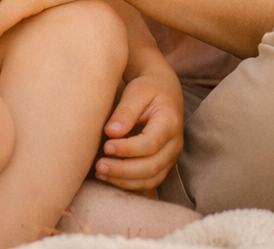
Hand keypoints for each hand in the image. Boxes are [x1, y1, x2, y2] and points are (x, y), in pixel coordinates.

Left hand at [95, 67, 183, 191]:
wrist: (164, 92)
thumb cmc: (147, 89)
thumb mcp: (136, 91)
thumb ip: (125, 111)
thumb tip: (111, 132)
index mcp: (170, 122)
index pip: (150, 143)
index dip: (127, 149)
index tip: (106, 147)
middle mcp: (175, 143)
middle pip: (151, 166)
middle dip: (123, 170)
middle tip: (99, 166)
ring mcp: (171, 157)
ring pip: (151, 179)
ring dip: (124, 180)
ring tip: (100, 172)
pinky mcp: (164, 165)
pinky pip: (149, 182)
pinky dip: (129, 184)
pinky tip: (109, 177)